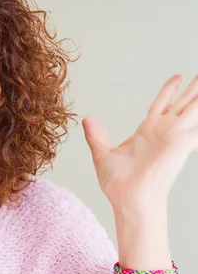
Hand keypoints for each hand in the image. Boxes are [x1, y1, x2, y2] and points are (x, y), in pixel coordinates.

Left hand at [82, 74, 197, 209]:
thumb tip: (87, 120)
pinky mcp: (181, 141)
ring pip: (193, 108)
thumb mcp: (102, 153)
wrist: (127, 197)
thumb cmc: (118, 183)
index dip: (169, 90)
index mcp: (147, 131)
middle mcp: (163, 131)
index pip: (162, 104)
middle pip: (182, 103)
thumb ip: (96, 136)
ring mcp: (174, 135)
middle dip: (192, 89)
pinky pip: (197, 123)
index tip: (176, 76)